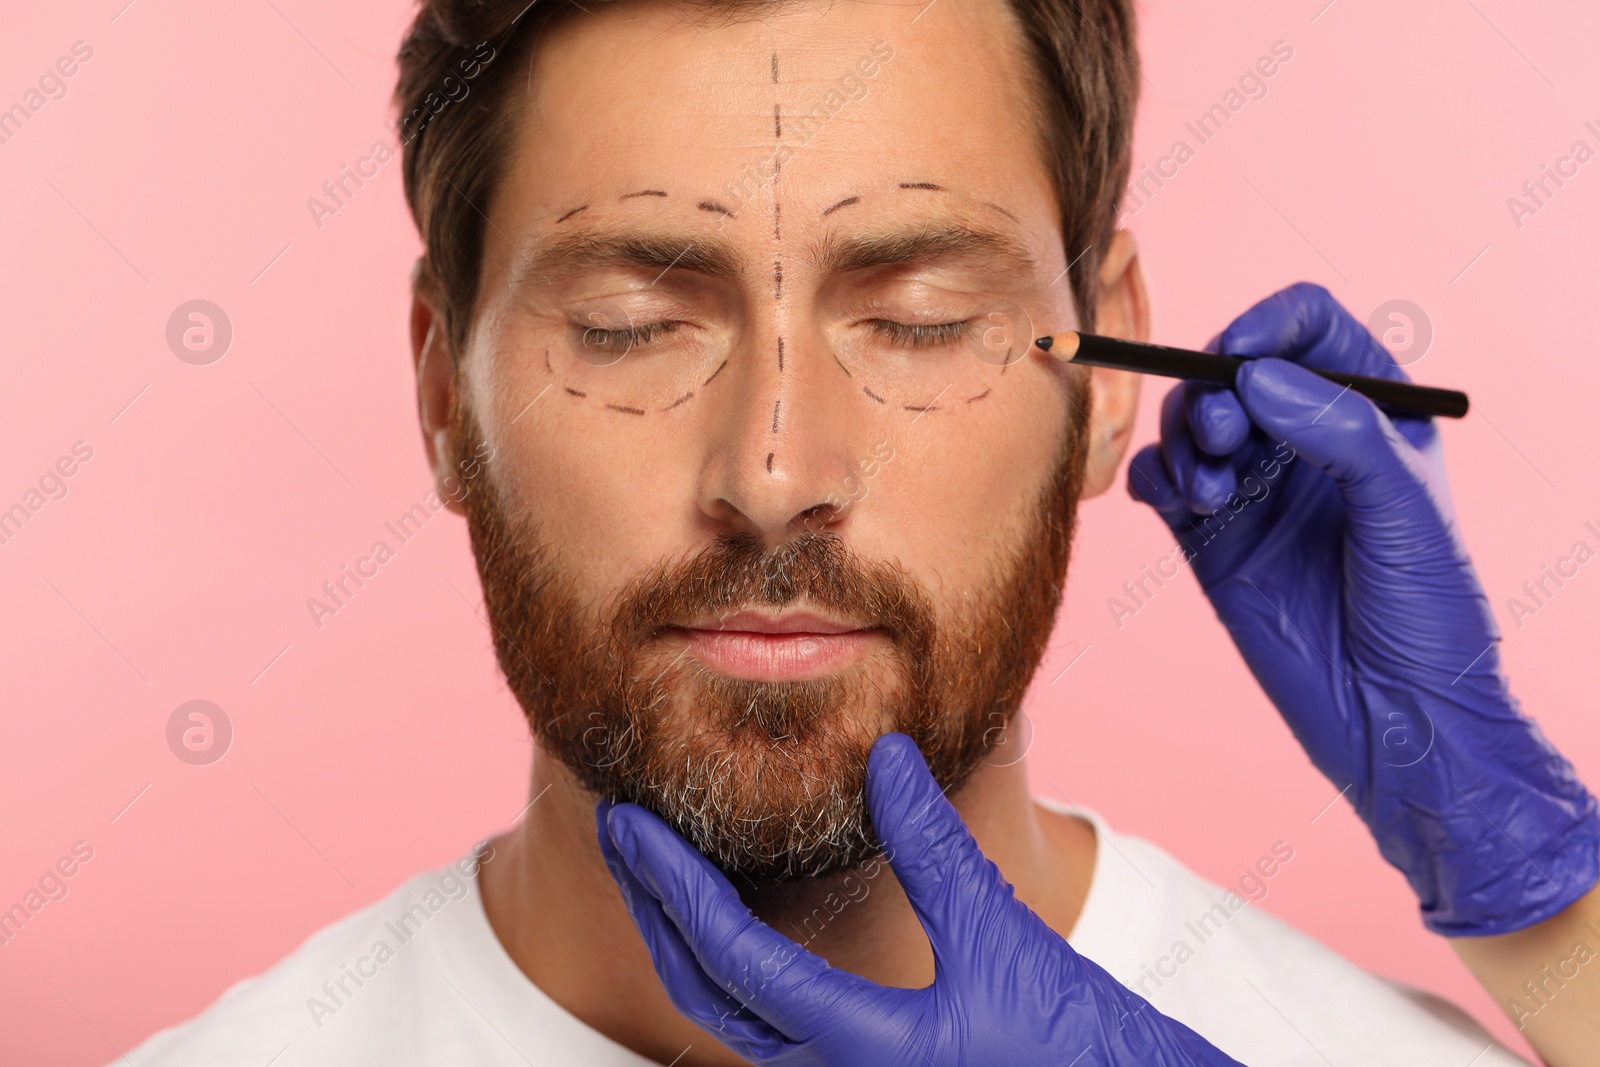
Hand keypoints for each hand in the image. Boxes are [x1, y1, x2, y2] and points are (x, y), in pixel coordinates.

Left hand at [596, 733, 1242, 1065]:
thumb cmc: (1086, 1050)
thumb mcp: (1008, 942)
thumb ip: (937, 851)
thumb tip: (884, 754)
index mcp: (864, 1051)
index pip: (734, 957)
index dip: (671, 882)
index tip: (626, 821)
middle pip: (710, 999)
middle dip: (656, 912)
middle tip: (621, 834)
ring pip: (736, 1025)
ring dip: (690, 944)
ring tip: (662, 872)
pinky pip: (779, 1035)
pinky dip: (739, 976)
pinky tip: (741, 932)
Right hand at [1126, 281, 1597, 934]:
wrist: (1398, 721)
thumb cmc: (1429, 615)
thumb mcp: (1405, 508)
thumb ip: (1339, 429)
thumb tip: (1255, 379)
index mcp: (1371, 410)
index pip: (1309, 326)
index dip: (1268, 326)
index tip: (1241, 358)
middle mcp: (1306, 440)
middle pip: (1232, 370)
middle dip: (1215, 393)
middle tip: (1227, 440)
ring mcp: (1255, 489)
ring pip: (1189, 424)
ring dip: (1185, 441)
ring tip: (1213, 492)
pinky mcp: (1211, 539)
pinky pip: (1160, 483)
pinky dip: (1155, 479)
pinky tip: (1186, 505)